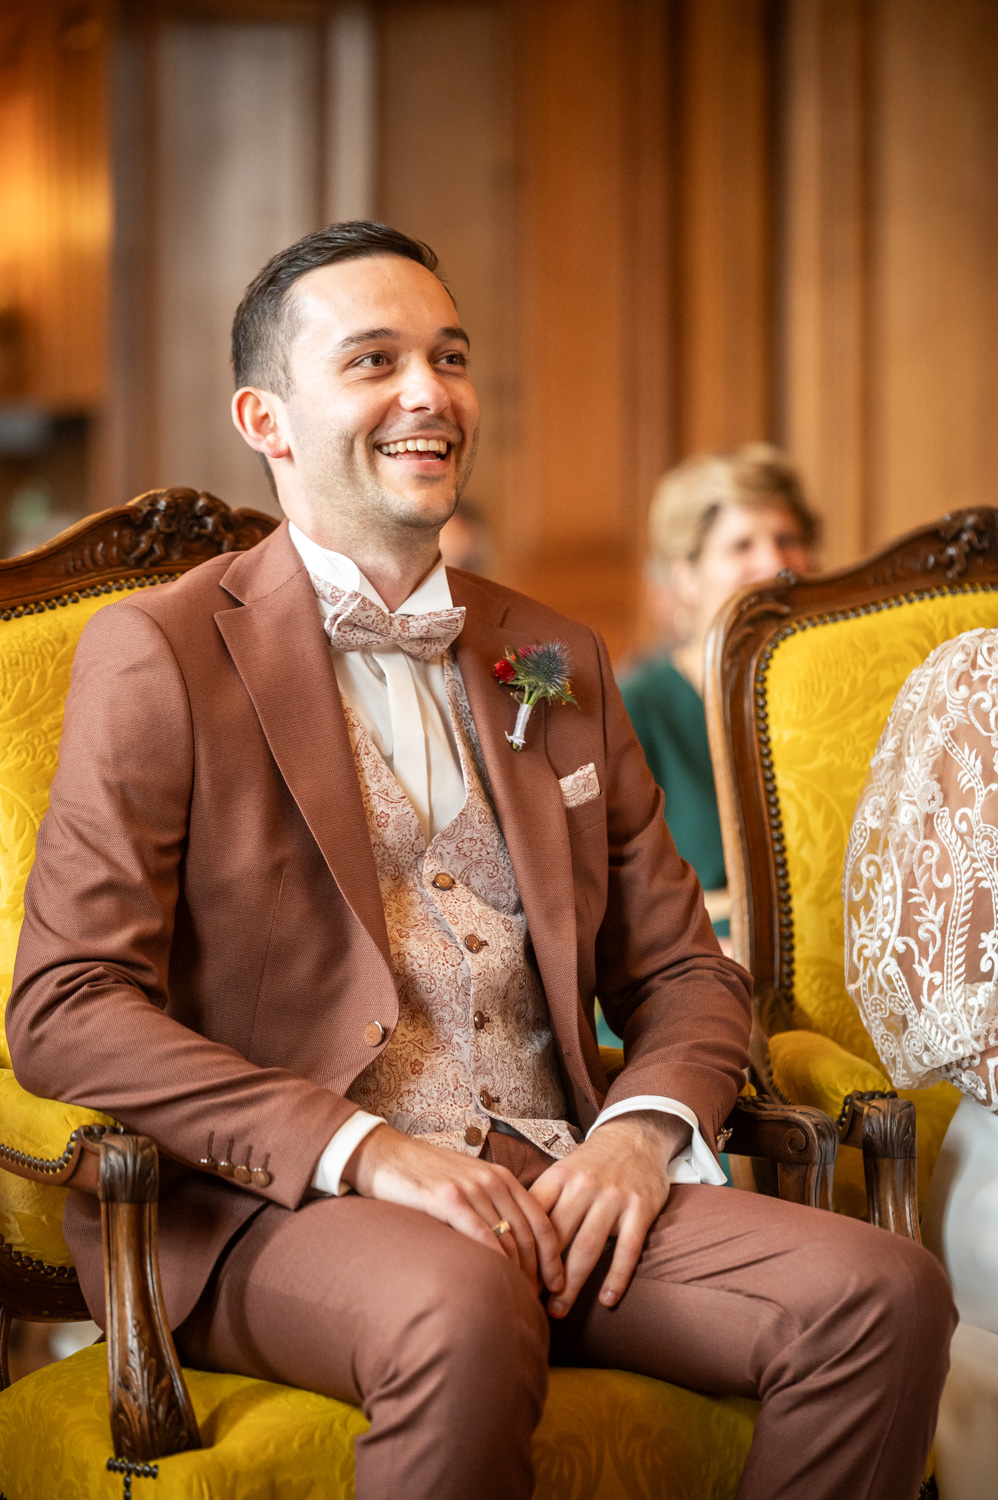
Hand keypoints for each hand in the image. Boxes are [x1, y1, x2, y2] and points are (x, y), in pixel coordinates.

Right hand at [342, 1124, 565, 1295]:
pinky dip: (493, 1263)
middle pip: (529, 1235)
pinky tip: (496, 1283)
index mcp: (502, 1177)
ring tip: (519, 1301)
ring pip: (508, 1240)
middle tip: (539, 1303)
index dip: (553, 1258)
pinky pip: (480, 1236)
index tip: (558, 1285)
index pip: (541, 1222)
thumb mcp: (469, 1185)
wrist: (386, 1155)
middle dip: (538, 1274)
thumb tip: (513, 1249)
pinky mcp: (447, 1199)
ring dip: (518, 1275)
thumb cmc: (427, 1176)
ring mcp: (470, 1189)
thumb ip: (492, 1207)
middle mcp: (492, 1181)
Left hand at [529, 1111, 689, 1318]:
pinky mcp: (640, 1208)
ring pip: (588, 1249)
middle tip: (527, 1303)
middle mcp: (584, 1186)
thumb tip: (505, 1233)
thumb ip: (540, 1200)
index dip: (520, 1251)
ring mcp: (613, 1197)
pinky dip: (617, 1278)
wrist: (635, 1136)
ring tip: (558, 1311)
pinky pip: (628, 1249)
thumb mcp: (562, 1171)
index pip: (533, 1219)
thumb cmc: (591, 1163)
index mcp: (559, 1176)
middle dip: (541, 1275)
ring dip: (572, 1285)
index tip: (509, 1277)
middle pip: (556, 1239)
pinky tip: (607, 1301)